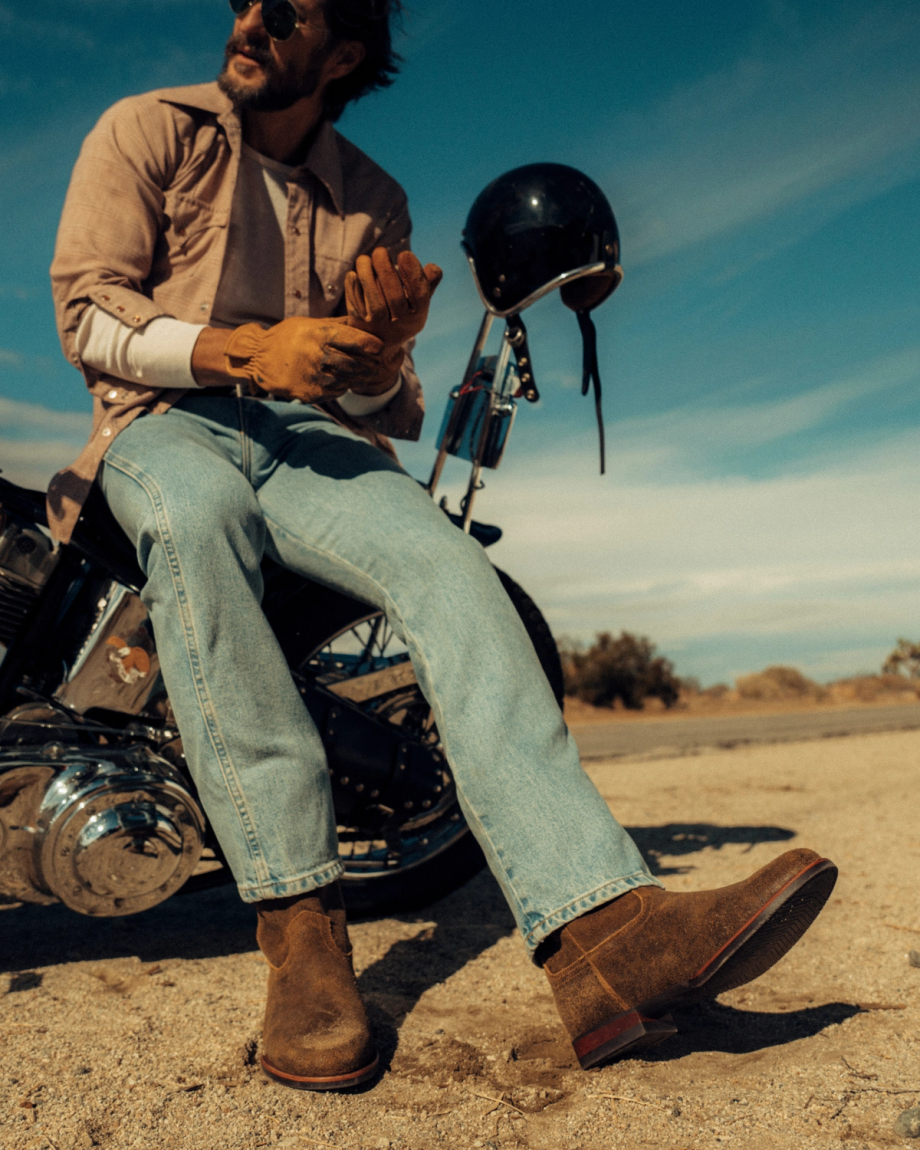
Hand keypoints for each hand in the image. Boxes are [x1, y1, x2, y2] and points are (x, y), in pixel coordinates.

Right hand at [218, 316, 398, 402]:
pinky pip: (336, 392)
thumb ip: (337, 325)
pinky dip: (342, 386)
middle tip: (378, 363)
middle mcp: (317, 356)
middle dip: (369, 364)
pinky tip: (340, 379)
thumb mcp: (309, 324)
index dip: (370, 344)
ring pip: (348, 379)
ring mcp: (314, 377)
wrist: (258, 359)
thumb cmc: (287, 337)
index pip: (353, 339)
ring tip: (362, 372)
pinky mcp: (311, 393)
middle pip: (355, 363)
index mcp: (318, 335)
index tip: (379, 346)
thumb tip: (363, 319)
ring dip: (357, 377)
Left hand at [344, 248, 442, 346]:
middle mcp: (400, 325)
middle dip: (386, 270)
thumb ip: (426, 284)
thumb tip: (434, 268)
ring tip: (363, 259)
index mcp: (417, 317)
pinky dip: (353, 290)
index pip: (420, 295)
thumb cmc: (401, 313)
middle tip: (380, 251)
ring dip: (367, 276)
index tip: (405, 254)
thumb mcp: (416, 302)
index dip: (414, 273)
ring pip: (374, 301)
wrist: (379, 344)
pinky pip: (356, 307)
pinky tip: (352, 275)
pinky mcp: (361, 327)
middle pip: (395, 297)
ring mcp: (380, 328)